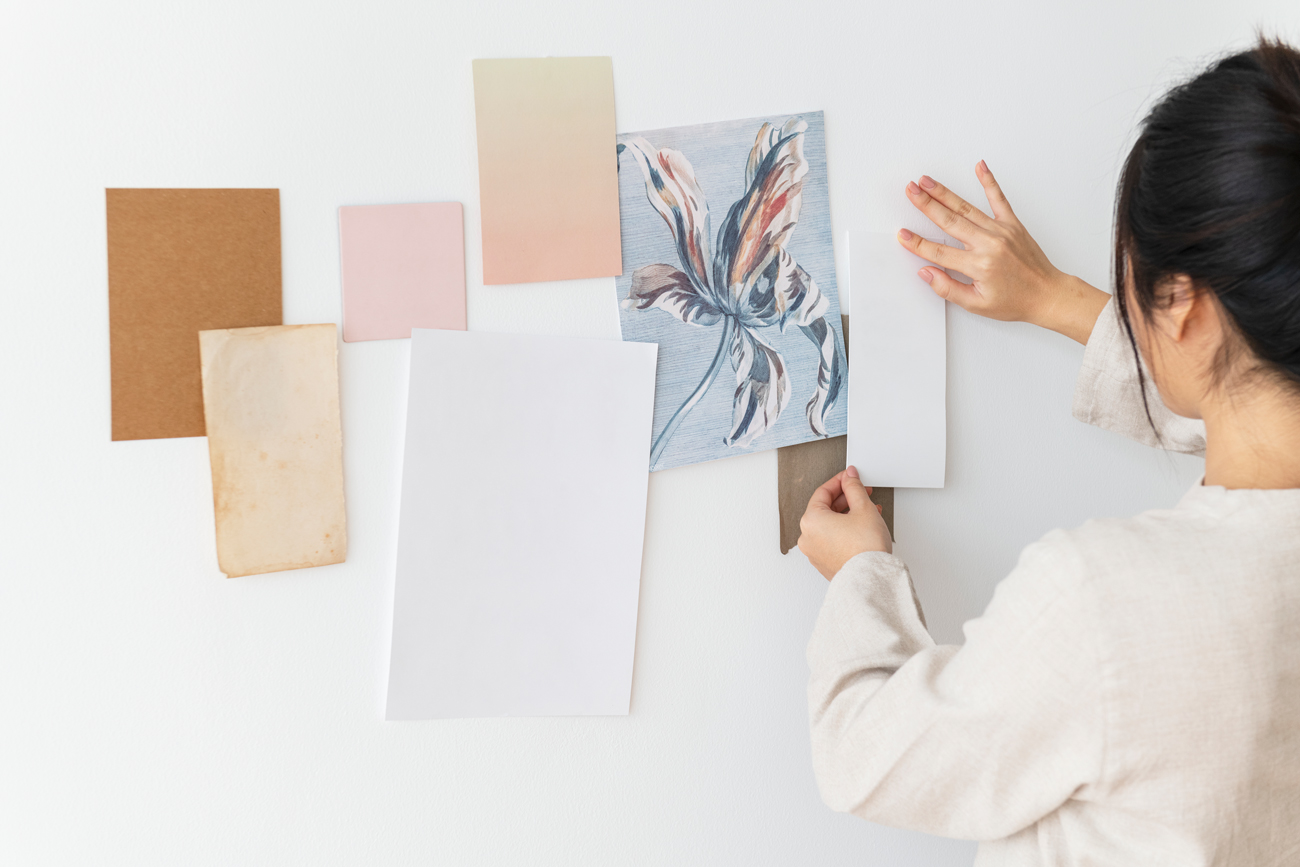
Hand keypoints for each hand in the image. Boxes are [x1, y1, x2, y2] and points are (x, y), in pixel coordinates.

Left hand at [797, 466, 891, 580]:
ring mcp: (815, 553)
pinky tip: (862, 527)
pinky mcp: (825, 564)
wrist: (872, 579)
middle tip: (861, 493)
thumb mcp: (863, 508)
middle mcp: (807, 538)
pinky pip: (833, 540)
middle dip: (846, 499)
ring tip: (868, 510)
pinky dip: (845, 530)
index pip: (823, 492)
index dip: (840, 481)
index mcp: (810, 521)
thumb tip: (850, 478)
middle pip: (825, 509)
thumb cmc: (865, 549)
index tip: (851, 477)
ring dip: (848, 514)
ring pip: (830, 525)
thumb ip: (854, 488)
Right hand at [897, 161, 1109, 344]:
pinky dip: (989, 181)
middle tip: (910, 190)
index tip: (903, 234)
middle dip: (926, 205)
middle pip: (949, 221)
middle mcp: (989, 244)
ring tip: (926, 181)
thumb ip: (948, 289)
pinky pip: (999, 199)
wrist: (1048, 294)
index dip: (918, 244)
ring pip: (966, 208)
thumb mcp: (977, 305)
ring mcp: (1001, 231)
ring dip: (944, 192)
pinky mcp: (1013, 224)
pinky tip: (980, 166)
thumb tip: (926, 272)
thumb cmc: (1015, 301)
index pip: (940, 252)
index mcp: (979, 266)